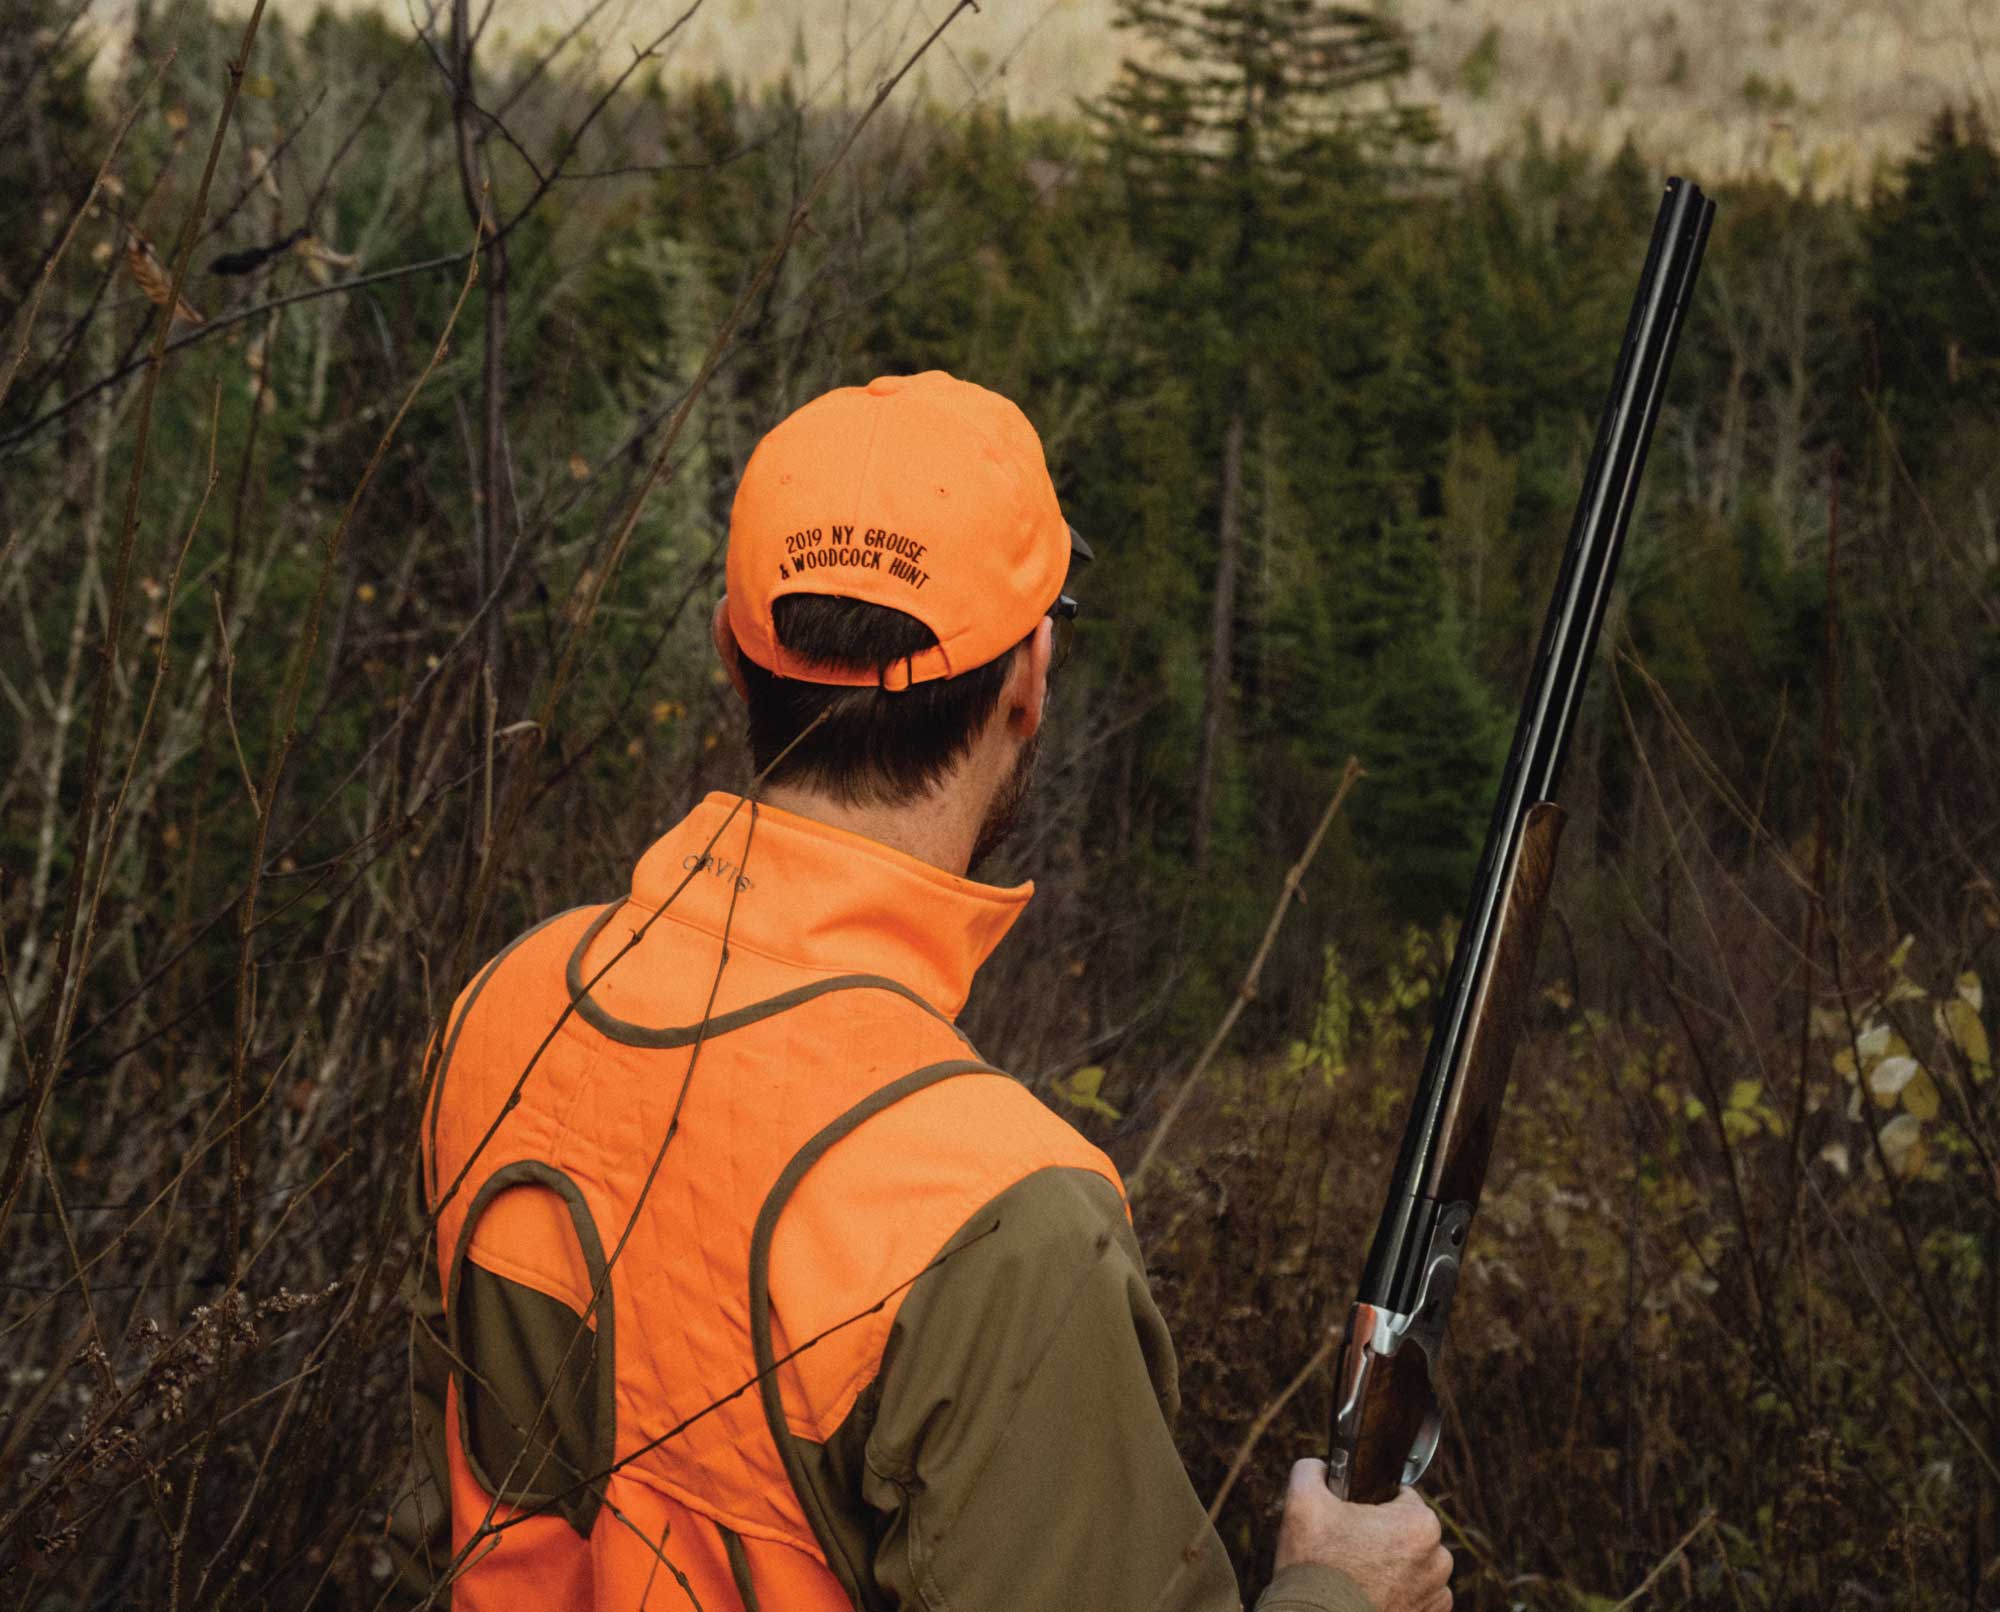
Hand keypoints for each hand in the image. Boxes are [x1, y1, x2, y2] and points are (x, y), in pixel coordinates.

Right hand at [1273, 1459, 1451, 1611]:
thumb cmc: (1315, 1567)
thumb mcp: (1302, 1501)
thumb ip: (1312, 1469)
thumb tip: (1321, 1467)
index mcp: (1419, 1523)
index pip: (1401, 1497)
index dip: (1371, 1505)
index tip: (1351, 1520)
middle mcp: (1438, 1559)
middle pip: (1409, 1532)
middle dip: (1383, 1537)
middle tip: (1350, 1549)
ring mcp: (1435, 1594)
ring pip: (1415, 1566)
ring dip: (1394, 1567)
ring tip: (1358, 1577)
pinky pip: (1419, 1597)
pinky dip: (1400, 1595)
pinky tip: (1371, 1596)